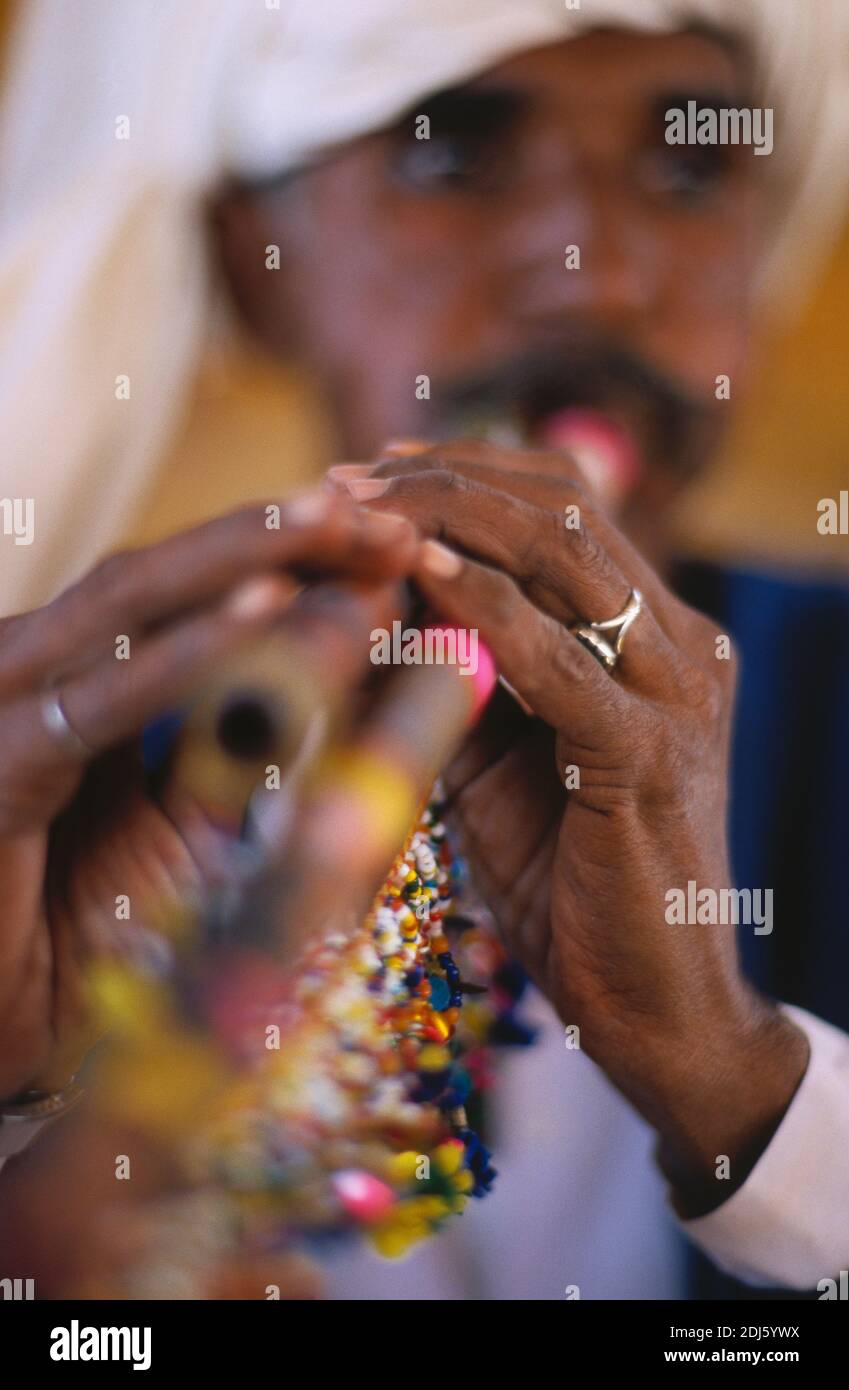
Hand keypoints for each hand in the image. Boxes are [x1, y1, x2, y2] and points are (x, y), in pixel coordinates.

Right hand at [0, 491, 418, 1099]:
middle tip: (392, 513)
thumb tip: (365, 659)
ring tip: (346, 525)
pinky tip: (269, 612)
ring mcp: (6, 703)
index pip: (198, 596)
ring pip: (131, 600)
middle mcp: (42, 671)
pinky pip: (100, 702)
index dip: (299, 561)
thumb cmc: (86, 938)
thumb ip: (267, 750)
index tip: (399, 543)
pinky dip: (188, 654)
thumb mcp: (200, 835)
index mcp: (86, 679)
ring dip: (245, 556)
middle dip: (288, 537)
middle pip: (174, 576)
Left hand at [341, 439, 808, 1212]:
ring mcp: (678, 693)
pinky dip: (481, 606)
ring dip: (448, 520)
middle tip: (342, 484)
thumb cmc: (568, 879)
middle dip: (440, 480)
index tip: (369, 473)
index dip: (467, 469)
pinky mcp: (649, 755)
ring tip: (358, 513)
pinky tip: (415, 577)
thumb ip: (456, 669)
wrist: (656, 1006)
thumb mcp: (500, 755)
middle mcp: (681, 643)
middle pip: (563, 506)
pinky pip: (556, 656)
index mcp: (656, 633)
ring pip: (564, 556)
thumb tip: (368, 591)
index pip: (569, 502)